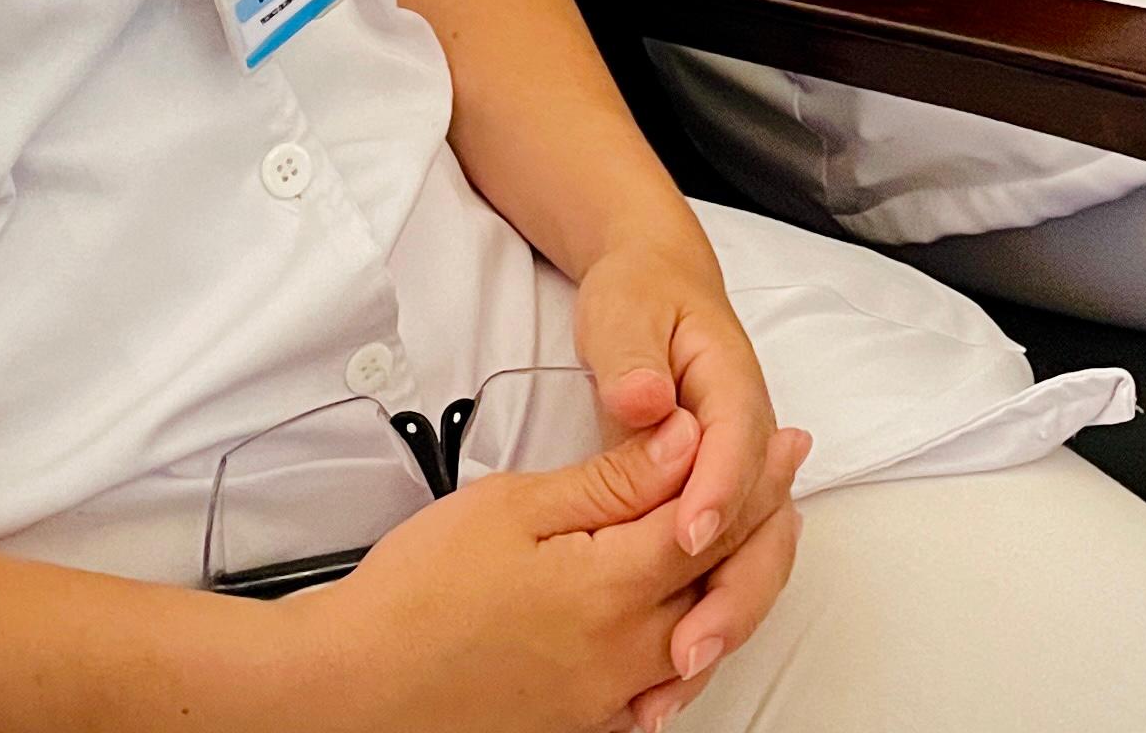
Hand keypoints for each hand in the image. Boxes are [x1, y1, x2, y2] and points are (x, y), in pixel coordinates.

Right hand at [301, 405, 799, 732]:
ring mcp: (608, 697)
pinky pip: (662, 686)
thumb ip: (610, 480)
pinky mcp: (583, 723)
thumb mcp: (514, 506)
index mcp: (614, 588)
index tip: (783, 440)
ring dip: (738, 584)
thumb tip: (681, 441)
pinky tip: (693, 629)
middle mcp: (627, 652)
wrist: (357, 688)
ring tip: (754, 541)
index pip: (712, 521)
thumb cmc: (419, 592)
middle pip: (724, 584)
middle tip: (788, 481)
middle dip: (764, 525)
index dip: (755, 475)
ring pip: (704, 637)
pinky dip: (692, 646)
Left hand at [568, 231, 807, 710]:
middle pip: (764, 527)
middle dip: (732, 592)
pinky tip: (664, 678)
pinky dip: (703, 623)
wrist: (655, 287)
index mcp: (734, 386)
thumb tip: (645, 399)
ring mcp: (738, 482)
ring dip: (723, 624)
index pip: (737, 445)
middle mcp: (747, 443)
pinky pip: (722, 572)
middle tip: (688, 648)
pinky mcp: (716, 510)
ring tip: (674, 684)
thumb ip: (632, 357)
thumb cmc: (641, 298)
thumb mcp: (626, 311)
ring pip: (751, 564)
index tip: (684, 535)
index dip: (717, 493)